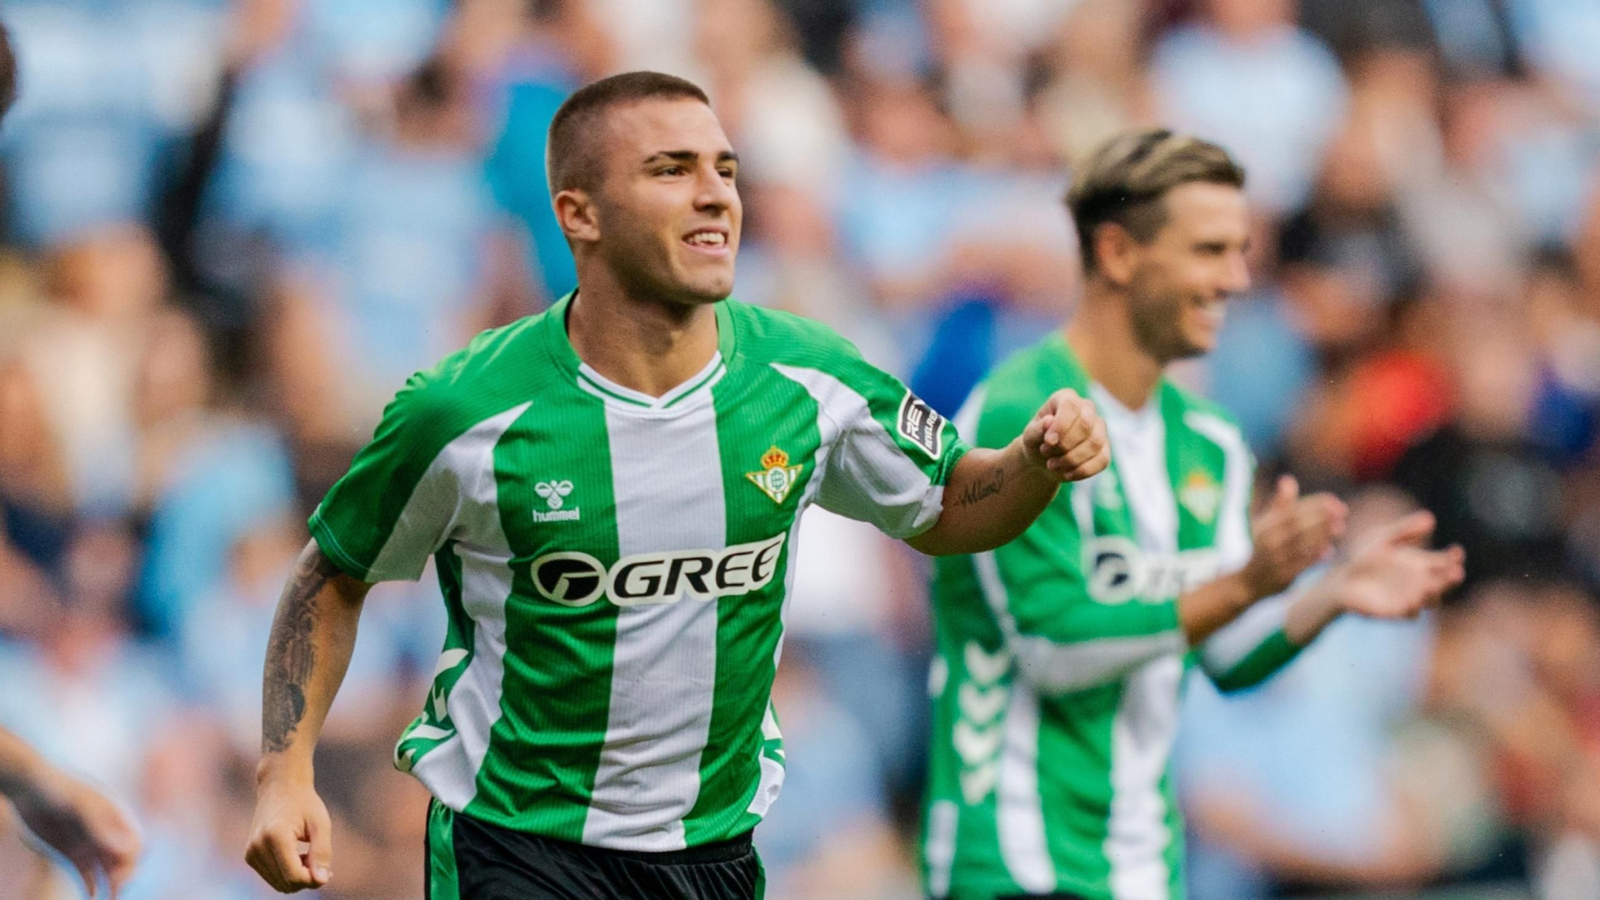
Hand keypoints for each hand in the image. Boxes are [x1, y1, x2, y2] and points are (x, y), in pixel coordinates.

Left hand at [9, 766, 140, 897]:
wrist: (28, 785)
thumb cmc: (57, 787)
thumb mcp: (79, 804)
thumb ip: (102, 824)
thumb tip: (127, 847)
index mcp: (117, 817)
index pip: (135, 845)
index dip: (131, 863)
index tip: (117, 879)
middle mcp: (107, 831)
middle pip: (125, 860)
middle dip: (124, 878)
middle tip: (114, 895)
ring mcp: (90, 842)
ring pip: (107, 869)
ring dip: (111, 886)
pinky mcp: (73, 852)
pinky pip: (87, 873)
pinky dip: (91, 886)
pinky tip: (90, 895)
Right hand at [245, 774, 333, 892]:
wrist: (280, 786)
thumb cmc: (304, 803)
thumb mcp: (320, 824)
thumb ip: (322, 853)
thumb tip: (321, 881)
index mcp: (275, 836)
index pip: (294, 876)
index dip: (313, 879)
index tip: (328, 871)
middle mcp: (257, 847)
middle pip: (285, 884)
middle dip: (306, 879)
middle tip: (319, 860)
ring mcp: (250, 853)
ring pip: (278, 884)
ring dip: (297, 877)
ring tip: (308, 855)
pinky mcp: (249, 856)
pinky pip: (272, 877)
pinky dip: (287, 874)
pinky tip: (297, 856)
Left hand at [1020, 389, 1108, 481]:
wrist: (1043, 460)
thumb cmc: (1036, 442)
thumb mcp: (1030, 436)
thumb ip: (1037, 429)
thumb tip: (1049, 421)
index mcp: (1067, 398)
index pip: (1071, 406)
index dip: (1061, 425)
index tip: (1048, 442)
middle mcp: (1087, 409)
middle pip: (1086, 425)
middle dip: (1065, 444)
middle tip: (1045, 452)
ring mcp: (1099, 428)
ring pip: (1095, 443)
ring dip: (1071, 459)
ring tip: (1051, 465)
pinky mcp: (1104, 449)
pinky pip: (1102, 460)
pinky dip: (1082, 471)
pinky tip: (1066, 474)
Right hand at [1240, 476, 1347, 598]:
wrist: (1246, 582)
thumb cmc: (1261, 547)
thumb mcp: (1265, 524)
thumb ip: (1279, 504)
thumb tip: (1288, 479)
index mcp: (1265, 526)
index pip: (1292, 511)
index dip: (1313, 504)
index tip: (1333, 500)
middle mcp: (1268, 542)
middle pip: (1298, 526)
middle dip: (1321, 518)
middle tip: (1342, 512)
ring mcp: (1275, 560)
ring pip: (1301, 545)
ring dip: (1322, 535)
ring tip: (1340, 527)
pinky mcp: (1281, 577)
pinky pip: (1301, 565)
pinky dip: (1315, 557)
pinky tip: (1329, 550)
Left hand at [1328, 511, 1464, 618]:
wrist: (1341, 578)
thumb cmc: (1364, 557)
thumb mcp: (1384, 539)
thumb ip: (1405, 530)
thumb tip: (1431, 518)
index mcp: (1420, 564)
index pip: (1444, 562)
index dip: (1453, 558)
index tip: (1457, 551)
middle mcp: (1419, 583)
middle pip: (1442, 583)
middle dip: (1450, 578)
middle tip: (1456, 572)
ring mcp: (1409, 598)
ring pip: (1430, 600)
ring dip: (1433, 594)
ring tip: (1432, 586)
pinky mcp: (1395, 611)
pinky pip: (1409, 614)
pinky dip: (1412, 608)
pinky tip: (1413, 601)